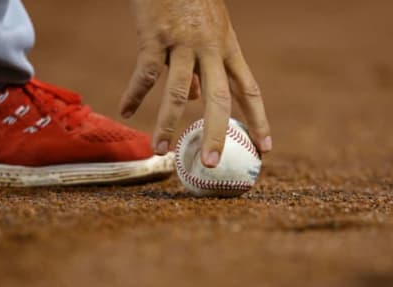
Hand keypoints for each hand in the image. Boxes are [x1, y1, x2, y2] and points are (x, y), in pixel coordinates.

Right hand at [120, 0, 271, 166]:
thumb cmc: (190, 0)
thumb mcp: (208, 30)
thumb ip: (204, 67)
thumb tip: (194, 98)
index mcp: (228, 48)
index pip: (249, 90)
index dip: (259, 119)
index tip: (266, 148)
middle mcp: (211, 48)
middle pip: (219, 99)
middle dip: (216, 134)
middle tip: (211, 164)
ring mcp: (183, 42)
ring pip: (178, 91)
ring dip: (167, 124)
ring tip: (160, 151)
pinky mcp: (155, 36)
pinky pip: (146, 73)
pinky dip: (135, 94)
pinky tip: (127, 111)